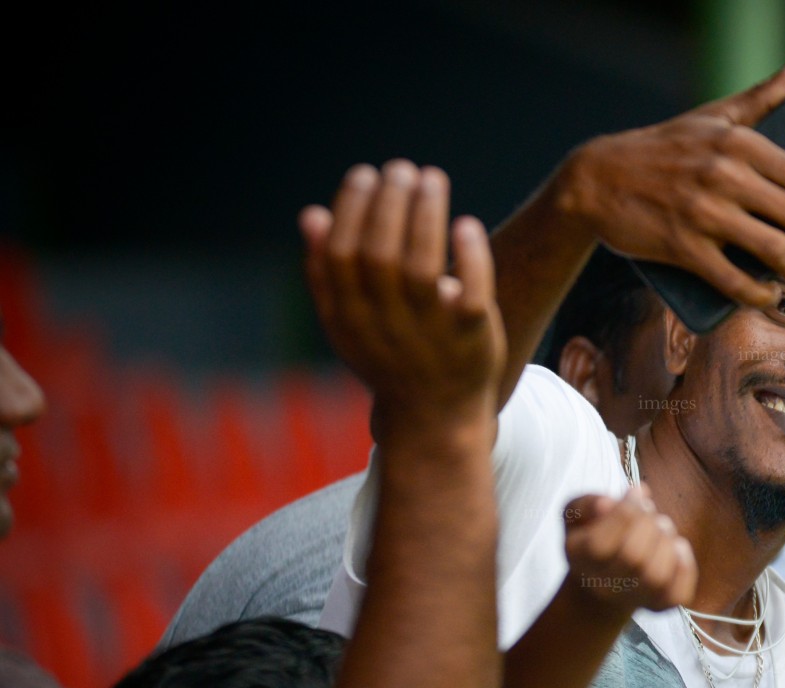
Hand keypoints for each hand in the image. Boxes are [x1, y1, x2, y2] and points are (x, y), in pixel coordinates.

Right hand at [300, 160, 507, 432]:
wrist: (434, 420)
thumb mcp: (348, 323)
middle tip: (403, 169)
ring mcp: (430, 333)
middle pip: (382, 253)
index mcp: (350, 316)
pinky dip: (470, 257)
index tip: (367, 174)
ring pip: (424, 267)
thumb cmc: (391, 358)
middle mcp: (386, 324)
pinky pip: (471, 294)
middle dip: (390, 203)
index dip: (353, 208)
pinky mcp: (473, 338)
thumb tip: (311, 213)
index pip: (343, 253)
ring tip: (432, 179)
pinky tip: (466, 223)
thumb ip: (327, 273)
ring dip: (427, 216)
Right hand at [557, 56, 784, 307]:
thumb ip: (765, 94)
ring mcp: (702, 212)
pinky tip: (769, 296)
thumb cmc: (663, 147)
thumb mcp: (714, 114)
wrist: (595, 179)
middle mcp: (724, 174)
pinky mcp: (681, 246)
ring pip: (772, 249)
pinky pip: (732, 279)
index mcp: (738, 141)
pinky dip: (757, 293)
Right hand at [563, 486, 697, 612]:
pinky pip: (678, 594)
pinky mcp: (660, 606)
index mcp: (579, 558)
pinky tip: (676, 547)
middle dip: (648, 524)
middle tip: (649, 509)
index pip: (600, 544)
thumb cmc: (592, 537)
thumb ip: (588, 503)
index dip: (624, 513)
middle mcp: (602, 586)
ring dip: (666, 541)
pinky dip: (685, 565)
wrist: (603, 580)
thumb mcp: (577, 513)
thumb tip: (608, 504)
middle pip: (633, 558)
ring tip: (660, 527)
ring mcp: (632, 599)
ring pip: (657, 576)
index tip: (634, 494)